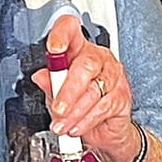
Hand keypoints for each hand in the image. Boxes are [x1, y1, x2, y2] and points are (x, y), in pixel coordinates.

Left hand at [33, 15, 142, 161]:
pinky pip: (102, 108)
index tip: (54, 48)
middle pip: (85, 65)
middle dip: (68, 91)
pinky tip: (76, 127)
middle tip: (58, 109)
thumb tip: (40, 77)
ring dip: (74, 112)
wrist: (105, 131)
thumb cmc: (81, 106)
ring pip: (93, 91)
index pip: (71, 30)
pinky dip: (86, 120)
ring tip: (62, 125)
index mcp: (79, 50)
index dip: (63, 34)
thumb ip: (50, 84)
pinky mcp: (121, 97)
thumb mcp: (57, 95)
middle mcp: (99, 59)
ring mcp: (113, 77)